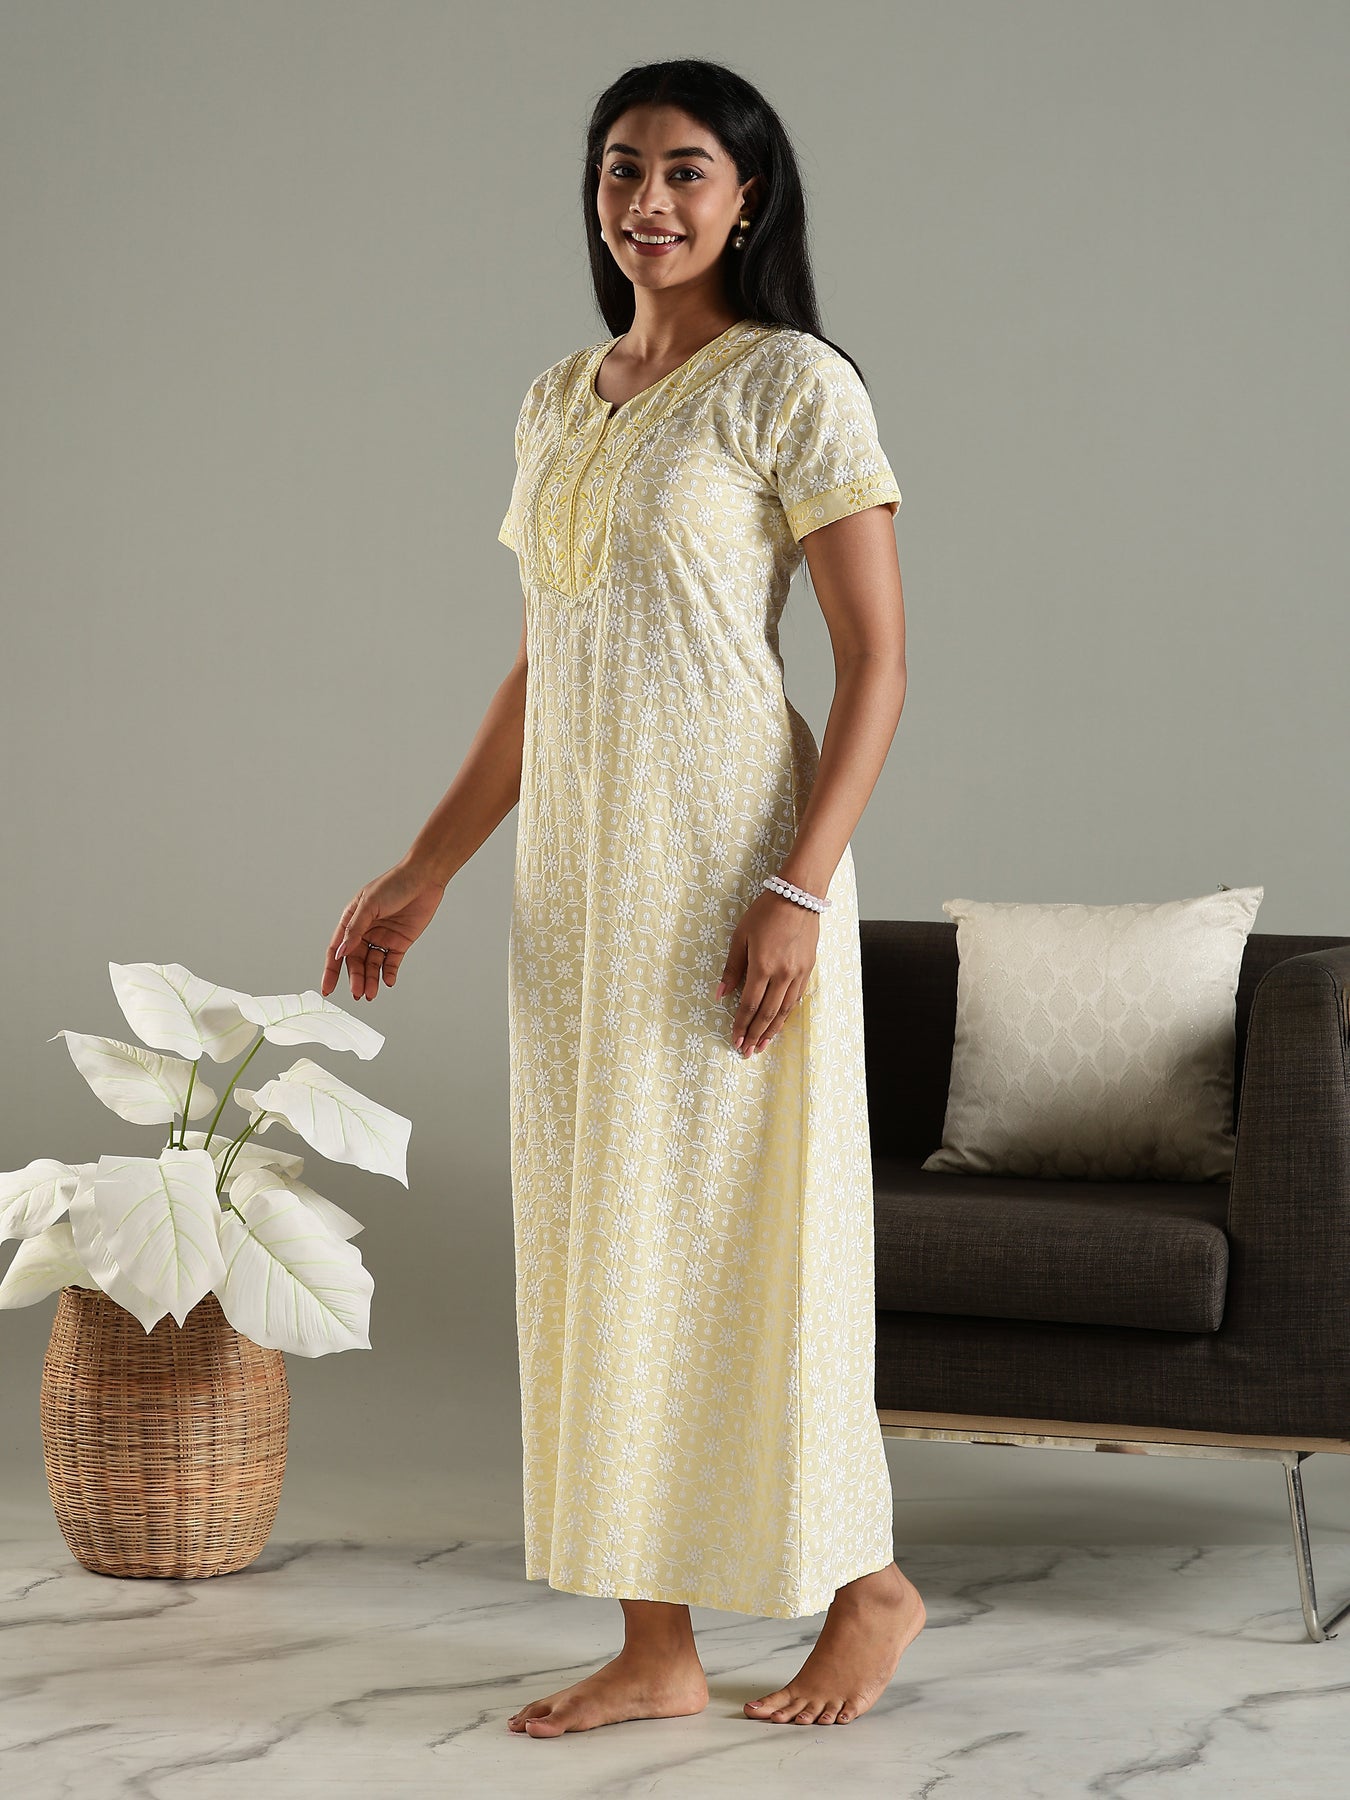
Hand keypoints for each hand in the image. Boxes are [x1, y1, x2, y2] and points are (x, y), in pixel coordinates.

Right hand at [321, 855, 448, 1001]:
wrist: (425, 878)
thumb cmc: (394, 884)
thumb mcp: (370, 904)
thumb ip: (355, 929)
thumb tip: (341, 952)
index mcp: (352, 920)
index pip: (337, 949)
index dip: (331, 970)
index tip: (327, 989)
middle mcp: (365, 931)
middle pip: (356, 961)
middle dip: (355, 978)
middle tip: (358, 993)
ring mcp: (383, 937)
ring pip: (372, 965)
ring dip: (370, 979)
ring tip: (371, 994)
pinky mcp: (400, 942)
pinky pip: (392, 963)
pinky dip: (389, 973)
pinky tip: (388, 982)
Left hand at [713, 890, 818, 1055]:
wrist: (799, 897)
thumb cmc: (765, 912)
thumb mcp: (741, 936)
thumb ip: (732, 968)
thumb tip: (720, 994)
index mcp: (763, 966)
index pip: (749, 1004)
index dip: (741, 1024)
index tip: (734, 1039)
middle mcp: (783, 974)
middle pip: (768, 1013)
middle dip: (755, 1034)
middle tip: (747, 1051)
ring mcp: (798, 973)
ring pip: (785, 1010)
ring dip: (772, 1030)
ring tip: (762, 1045)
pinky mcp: (808, 969)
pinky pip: (796, 999)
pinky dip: (786, 1015)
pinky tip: (779, 1024)